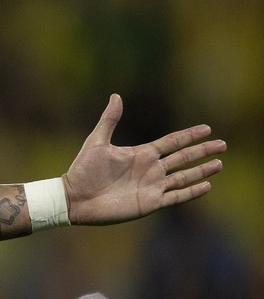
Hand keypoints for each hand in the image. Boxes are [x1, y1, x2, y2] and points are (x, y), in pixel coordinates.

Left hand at [62, 95, 224, 223]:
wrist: (75, 198)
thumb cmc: (83, 170)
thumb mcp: (97, 142)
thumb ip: (109, 120)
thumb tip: (116, 96)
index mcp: (141, 154)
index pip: (172, 142)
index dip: (189, 136)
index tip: (207, 128)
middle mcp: (150, 169)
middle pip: (183, 158)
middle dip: (203, 151)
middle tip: (223, 144)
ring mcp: (152, 186)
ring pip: (184, 177)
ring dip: (202, 171)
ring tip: (219, 164)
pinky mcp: (150, 203)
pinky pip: (176, 196)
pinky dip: (192, 191)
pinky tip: (207, 186)